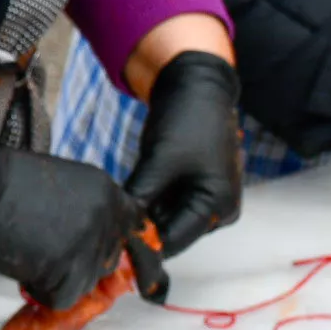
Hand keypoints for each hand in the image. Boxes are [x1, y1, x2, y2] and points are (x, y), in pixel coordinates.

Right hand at [0, 134, 167, 310]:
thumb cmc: (4, 182)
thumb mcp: (62, 184)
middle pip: (108, 259)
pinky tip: (23, 267)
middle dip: (80, 262)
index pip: (132, 226)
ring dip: (60, 278)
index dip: (113, 241)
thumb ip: (87, 208)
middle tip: (47, 249)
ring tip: (30, 253)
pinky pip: (63, 299)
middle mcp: (106, 218)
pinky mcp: (68, 272)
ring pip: (86, 283)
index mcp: (106, 190)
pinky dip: (41, 292)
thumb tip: (95, 238)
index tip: (101, 250)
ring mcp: (89, 246)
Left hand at [124, 50, 243, 254]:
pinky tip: (135, 188)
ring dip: (145, 213)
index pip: (173, 242)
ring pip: (166, 220)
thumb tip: (118, 227)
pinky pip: (168, 205)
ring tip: (124, 198)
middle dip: (143, 227)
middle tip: (112, 218)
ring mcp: (208, 200)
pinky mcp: (196, 189)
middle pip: (171, 234)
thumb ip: (140, 197)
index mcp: (219, 207)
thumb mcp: (160, 160)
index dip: (142, 243)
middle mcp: (220, 211)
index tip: (111, 239)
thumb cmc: (186, 119)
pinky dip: (150, 200)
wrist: (195, 85)